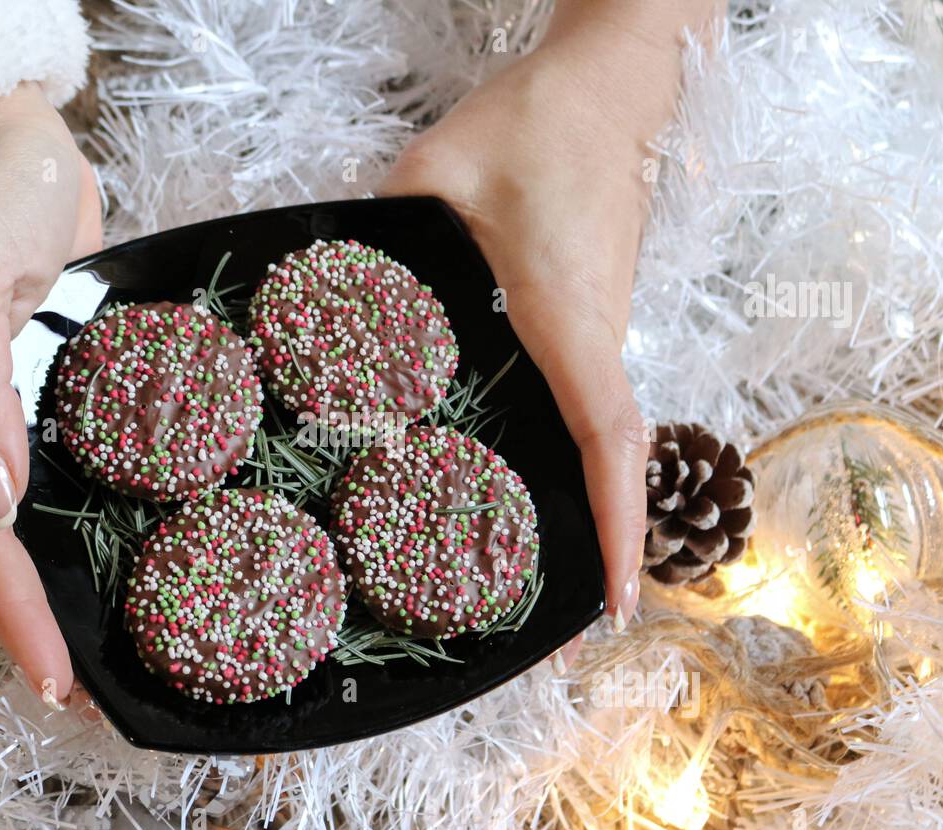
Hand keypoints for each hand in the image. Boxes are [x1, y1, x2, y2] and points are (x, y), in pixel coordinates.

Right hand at [0, 83, 101, 706]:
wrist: (9, 140)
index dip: (12, 607)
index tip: (53, 676)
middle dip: (33, 620)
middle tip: (80, 695)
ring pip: (20, 521)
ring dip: (54, 588)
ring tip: (96, 655)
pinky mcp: (36, 395)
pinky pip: (57, 472)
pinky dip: (76, 526)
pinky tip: (107, 564)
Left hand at [382, 11, 701, 647]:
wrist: (613, 82)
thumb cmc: (539, 124)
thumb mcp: (436, 176)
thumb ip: (376, 240)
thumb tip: (329, 294)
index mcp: (567, 320)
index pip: (608, 440)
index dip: (613, 529)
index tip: (610, 608)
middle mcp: (597, 340)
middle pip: (610, 464)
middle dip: (599, 549)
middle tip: (558, 634)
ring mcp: (603, 330)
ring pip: (602, 438)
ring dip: (590, 509)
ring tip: (541, 578)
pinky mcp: (593, 315)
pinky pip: (590, 403)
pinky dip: (575, 458)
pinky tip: (526, 479)